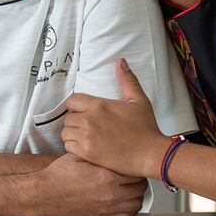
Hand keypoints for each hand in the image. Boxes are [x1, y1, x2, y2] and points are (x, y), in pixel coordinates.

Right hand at [30, 154, 146, 215]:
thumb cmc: (59, 175)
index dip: (135, 165)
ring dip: (137, 193)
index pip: (135, 171)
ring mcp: (108, 207)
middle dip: (138, 178)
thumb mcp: (80, 154)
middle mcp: (110, 193)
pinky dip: (131, 207)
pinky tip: (126, 199)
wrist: (46, 194)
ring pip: (137, 201)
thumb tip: (113, 144)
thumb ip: (99, 150)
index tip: (132, 162)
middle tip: (133, 172)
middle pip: (140, 187)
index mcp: (106, 175)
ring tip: (132, 185)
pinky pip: (128, 215)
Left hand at [62, 59, 167, 178]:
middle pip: (68, 117)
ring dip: (73, 133)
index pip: (72, 101)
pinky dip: (74, 147)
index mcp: (99, 106)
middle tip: (86, 124)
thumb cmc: (145, 128)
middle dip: (75, 120)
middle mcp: (90, 120)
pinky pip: (69, 147)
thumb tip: (120, 62)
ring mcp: (87, 138)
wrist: (150, 154)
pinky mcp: (87, 154)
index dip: (76, 105)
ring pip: (66, 133)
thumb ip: (127, 80)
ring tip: (84, 135)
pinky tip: (86, 146)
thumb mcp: (138, 100)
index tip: (83, 110)